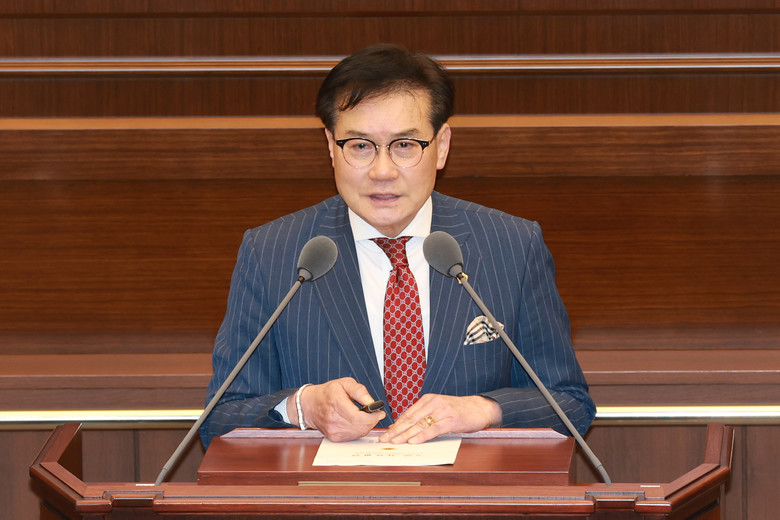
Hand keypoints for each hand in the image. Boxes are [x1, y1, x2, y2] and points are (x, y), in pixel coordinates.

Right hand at [287, 377, 385, 441]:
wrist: (310, 405)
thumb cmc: (328, 392)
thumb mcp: (345, 383)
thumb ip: (360, 391)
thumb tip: (372, 403)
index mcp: (336, 403)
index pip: (358, 417)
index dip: (372, 417)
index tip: (380, 413)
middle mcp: (333, 419)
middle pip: (360, 426)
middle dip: (372, 421)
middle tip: (375, 414)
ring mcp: (332, 430)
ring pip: (358, 433)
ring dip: (366, 426)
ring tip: (365, 416)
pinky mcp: (334, 438)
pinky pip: (353, 437)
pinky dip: (359, 430)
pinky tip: (357, 422)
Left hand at [378, 394, 501, 443]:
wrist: (479, 408)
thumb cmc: (458, 410)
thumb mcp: (439, 408)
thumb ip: (424, 415)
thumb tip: (405, 426)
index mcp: (428, 399)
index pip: (408, 413)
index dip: (396, 424)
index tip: (386, 432)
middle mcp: (433, 403)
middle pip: (410, 419)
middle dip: (396, 430)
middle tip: (384, 439)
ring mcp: (442, 411)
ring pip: (419, 424)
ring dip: (405, 435)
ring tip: (394, 441)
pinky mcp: (451, 420)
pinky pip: (433, 429)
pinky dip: (422, 436)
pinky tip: (413, 441)